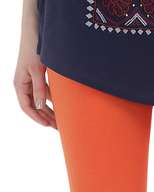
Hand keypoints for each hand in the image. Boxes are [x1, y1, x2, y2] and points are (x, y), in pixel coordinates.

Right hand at [14, 3, 56, 128]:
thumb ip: (39, 89)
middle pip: (35, 106)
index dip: (37, 117)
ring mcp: (32, 81)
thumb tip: (40, 106)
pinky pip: (46, 92)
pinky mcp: (40, 76)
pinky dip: (53, 100)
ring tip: (62, 120)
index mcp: (20, 84)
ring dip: (51, 110)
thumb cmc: (34, 49)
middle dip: (46, 117)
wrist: (36, 32)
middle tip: (59, 127)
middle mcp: (25, 84)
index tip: (48, 125)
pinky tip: (62, 106)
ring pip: (41, 100)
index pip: (27, 106)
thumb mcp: (37, 70)